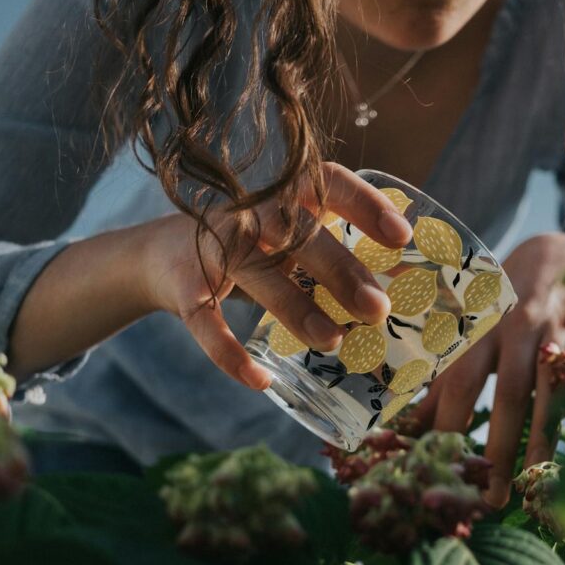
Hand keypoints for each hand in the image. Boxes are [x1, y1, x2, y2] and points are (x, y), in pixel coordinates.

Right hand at [138, 163, 411, 389]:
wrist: (158, 255)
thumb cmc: (252, 249)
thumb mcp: (291, 240)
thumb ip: (336, 255)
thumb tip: (407, 292)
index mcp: (284, 197)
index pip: (328, 184)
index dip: (366, 205)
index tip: (402, 236)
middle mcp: (248, 214)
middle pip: (297, 234)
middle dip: (340, 271)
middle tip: (378, 309)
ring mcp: (213, 249)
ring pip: (258, 276)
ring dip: (296, 309)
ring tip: (333, 341)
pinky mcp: (184, 288)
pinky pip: (206, 323)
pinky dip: (229, 354)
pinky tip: (259, 380)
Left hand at [413, 233, 564, 506]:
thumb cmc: (508, 302)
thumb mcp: (471, 331)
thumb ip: (444, 377)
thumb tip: (404, 426)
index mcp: (479, 327)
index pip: (460, 383)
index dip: (447, 426)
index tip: (438, 471)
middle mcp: (520, 327)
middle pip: (508, 391)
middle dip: (498, 446)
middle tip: (491, 500)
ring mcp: (564, 328)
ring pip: (555, 389)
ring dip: (544, 439)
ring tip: (535, 484)